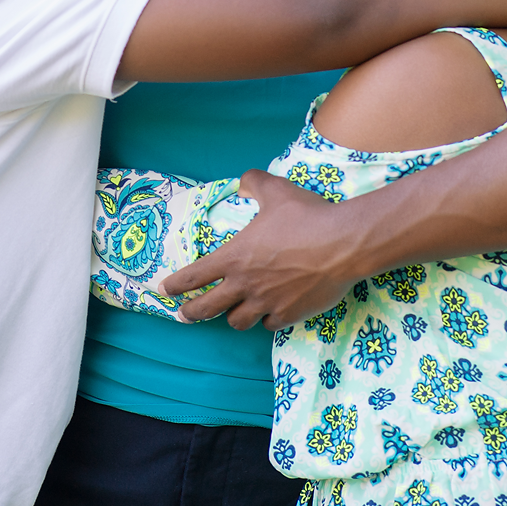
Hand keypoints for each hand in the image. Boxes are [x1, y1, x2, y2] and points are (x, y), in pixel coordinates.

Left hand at [162, 171, 357, 330]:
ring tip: (232, 313)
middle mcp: (245, 284)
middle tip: (185, 314)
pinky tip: (270, 313)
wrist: (342, 244)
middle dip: (191, 312)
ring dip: (232, 317)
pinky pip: (269, 324)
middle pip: (207, 308)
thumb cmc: (306, 217)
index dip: (176, 285)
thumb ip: (254, 183)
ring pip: (237, 322)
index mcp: (234, 257)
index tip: (164, 290)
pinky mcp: (289, 314)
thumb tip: (244, 180)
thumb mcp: (276, 190)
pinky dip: (266, 319)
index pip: (195, 276)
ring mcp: (266, 302)